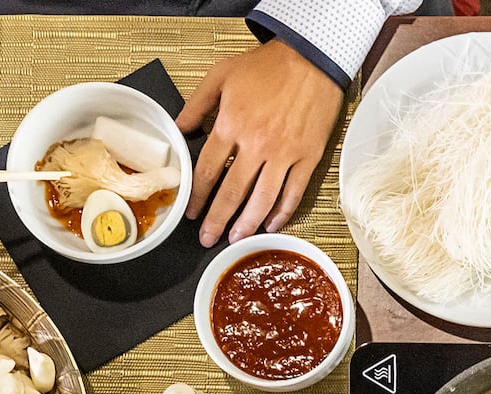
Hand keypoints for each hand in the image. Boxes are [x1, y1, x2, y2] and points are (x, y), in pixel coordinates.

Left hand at [176, 40, 344, 245]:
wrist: (311, 58)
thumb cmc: (268, 65)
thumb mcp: (221, 75)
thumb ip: (197, 105)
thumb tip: (180, 128)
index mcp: (232, 125)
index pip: (207, 171)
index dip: (198, 196)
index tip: (192, 212)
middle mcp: (257, 144)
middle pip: (232, 192)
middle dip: (217, 219)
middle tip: (208, 238)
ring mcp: (285, 153)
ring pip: (262, 199)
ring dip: (247, 223)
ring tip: (236, 239)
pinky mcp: (308, 157)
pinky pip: (293, 192)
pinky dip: (282, 212)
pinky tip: (271, 224)